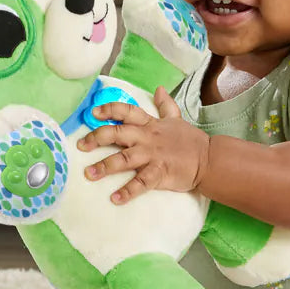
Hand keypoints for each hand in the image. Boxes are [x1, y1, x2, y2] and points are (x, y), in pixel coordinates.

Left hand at [76, 86, 209, 203]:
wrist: (208, 159)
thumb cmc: (190, 141)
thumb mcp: (176, 119)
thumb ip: (165, 105)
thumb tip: (159, 89)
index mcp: (150, 124)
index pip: (126, 111)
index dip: (109, 110)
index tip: (93, 113)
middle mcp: (147, 138)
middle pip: (118, 133)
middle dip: (97, 138)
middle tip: (81, 146)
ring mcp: (152, 155)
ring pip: (124, 159)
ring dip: (105, 166)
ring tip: (89, 174)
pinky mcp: (160, 173)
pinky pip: (141, 183)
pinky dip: (128, 191)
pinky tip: (115, 199)